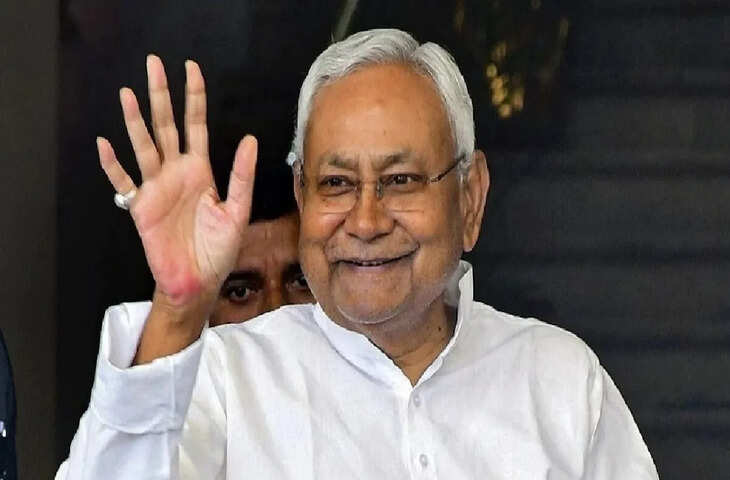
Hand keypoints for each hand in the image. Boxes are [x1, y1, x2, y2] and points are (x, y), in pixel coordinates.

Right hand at [97, 56, 256, 359]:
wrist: (198, 281)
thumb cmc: (218, 250)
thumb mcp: (238, 211)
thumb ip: (242, 176)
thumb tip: (250, 139)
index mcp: (201, 171)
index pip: (196, 126)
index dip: (194, 98)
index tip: (191, 70)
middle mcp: (176, 173)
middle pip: (166, 126)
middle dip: (161, 95)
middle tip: (153, 64)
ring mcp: (157, 188)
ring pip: (144, 146)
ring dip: (135, 121)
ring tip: (127, 94)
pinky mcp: (141, 207)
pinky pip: (123, 183)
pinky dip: (113, 165)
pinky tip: (105, 144)